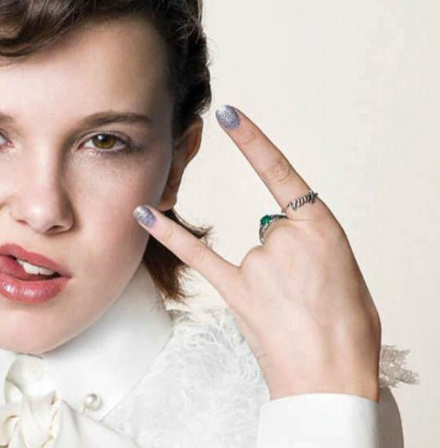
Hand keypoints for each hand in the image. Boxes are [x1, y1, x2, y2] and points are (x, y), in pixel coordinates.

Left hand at [133, 105, 380, 401]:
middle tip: (306, 295)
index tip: (228, 114)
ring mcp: (260, 265)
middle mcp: (286, 238)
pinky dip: (169, 234)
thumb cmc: (348, 329)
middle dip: (284, 260)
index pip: (281, 173)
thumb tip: (276, 242)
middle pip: (269, 230)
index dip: (252, 142)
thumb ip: (311, 246)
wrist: (334, 379)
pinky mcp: (236, 290)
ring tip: (291, 312)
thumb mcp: (346, 271)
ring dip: (267, 280)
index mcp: (322, 228)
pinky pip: (197, 254)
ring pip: (252, 255)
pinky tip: (144, 214)